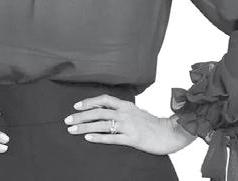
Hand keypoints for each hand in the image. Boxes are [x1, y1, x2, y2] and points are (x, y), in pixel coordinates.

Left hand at [63, 93, 186, 155]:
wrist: (169, 133)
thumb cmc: (152, 123)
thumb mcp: (135, 111)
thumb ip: (121, 110)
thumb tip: (105, 109)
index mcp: (125, 105)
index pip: (103, 99)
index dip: (89, 101)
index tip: (76, 106)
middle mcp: (125, 113)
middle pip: (98, 111)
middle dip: (81, 116)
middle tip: (67, 120)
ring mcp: (128, 125)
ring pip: (102, 124)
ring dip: (85, 126)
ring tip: (72, 130)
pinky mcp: (132, 139)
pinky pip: (112, 138)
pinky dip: (99, 137)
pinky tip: (88, 138)